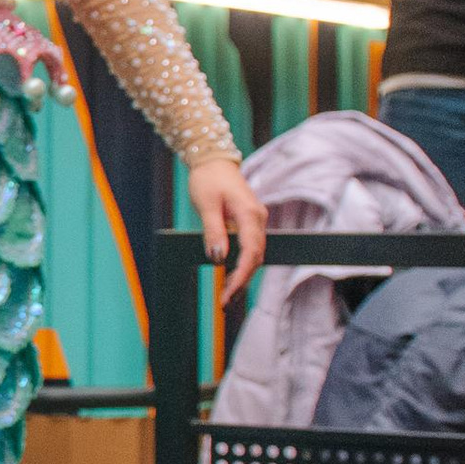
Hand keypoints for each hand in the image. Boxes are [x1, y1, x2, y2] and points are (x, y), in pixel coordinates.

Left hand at [189, 155, 266, 290]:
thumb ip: (213, 231)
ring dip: (242, 275)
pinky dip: (242, 264)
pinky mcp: (250, 222)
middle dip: (241, 281)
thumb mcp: (206, 205)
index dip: (240, 276)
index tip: (228, 293)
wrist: (214, 161)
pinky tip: (230, 277)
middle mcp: (258, 219)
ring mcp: (256, 221)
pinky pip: (250, 248)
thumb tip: (218, 259)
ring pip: (254, 254)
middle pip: (255, 257)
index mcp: (249, 214)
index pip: (250, 252)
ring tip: (227, 296)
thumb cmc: (208, 180)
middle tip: (225, 302)